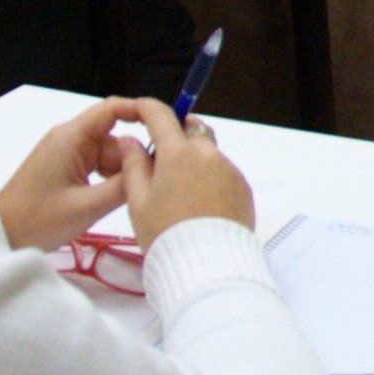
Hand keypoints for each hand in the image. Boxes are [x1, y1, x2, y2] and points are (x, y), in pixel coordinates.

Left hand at [0, 98, 152, 250]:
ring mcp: (66, 154)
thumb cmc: (39, 219)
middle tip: (152, 183)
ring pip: (108, 154)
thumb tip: (155, 167)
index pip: (113, 108)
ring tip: (134, 196)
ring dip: (120, 172)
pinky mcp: (64, 168)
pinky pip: (96, 166)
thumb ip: (125, 185)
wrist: (0, 237)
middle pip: (114, 136)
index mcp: (72, 137)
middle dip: (133, 157)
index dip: (141, 111)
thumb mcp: (88, 206)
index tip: (167, 127)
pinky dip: (107, 179)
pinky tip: (113, 199)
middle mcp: (69, 138)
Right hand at [122, 103, 258, 243]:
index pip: (161, 115)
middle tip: (161, 168)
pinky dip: (211, 180)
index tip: (138, 109)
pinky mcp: (243, 187)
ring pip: (208, 153)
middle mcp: (208, 154)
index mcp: (178, 154)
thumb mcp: (138, 202)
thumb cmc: (166, 235)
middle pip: (191, 132)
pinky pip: (223, 173)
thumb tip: (130, 140)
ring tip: (181, 197)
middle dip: (176, 140)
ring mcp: (229, 169)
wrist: (208, 267)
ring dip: (194, 163)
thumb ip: (134, 165)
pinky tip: (200, 206)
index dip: (147, 107)